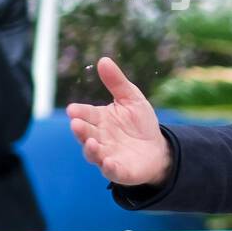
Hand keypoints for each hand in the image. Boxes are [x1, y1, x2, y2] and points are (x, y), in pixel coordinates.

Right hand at [66, 57, 171, 186]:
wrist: (158, 149)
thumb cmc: (140, 123)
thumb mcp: (132, 99)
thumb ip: (117, 82)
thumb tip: (103, 59)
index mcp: (99, 119)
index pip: (86, 114)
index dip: (79, 112)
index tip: (74, 110)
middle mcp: (99, 138)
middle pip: (85, 134)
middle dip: (80, 129)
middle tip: (76, 124)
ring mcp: (107, 155)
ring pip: (93, 153)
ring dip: (91, 149)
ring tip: (91, 142)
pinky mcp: (119, 171)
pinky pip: (111, 171)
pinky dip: (109, 167)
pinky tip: (109, 163)